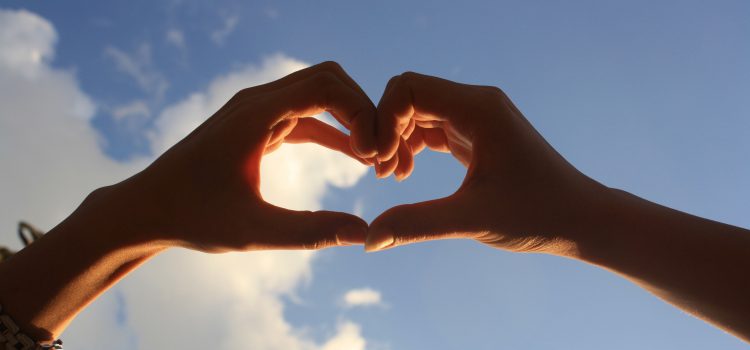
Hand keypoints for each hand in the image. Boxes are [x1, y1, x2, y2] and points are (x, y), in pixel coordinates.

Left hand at [116, 62, 376, 252]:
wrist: (147, 209)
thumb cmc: (193, 218)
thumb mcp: (255, 231)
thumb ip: (311, 232)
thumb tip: (363, 234)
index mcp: (255, 115)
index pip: (326, 86)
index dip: (361, 112)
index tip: (375, 153)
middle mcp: (257, 101)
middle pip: (328, 79)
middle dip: (362, 109)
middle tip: (382, 152)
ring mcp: (256, 109)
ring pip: (319, 93)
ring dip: (349, 118)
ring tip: (375, 157)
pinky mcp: (256, 123)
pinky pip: (305, 114)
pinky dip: (332, 130)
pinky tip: (354, 155)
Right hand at [365, 72, 607, 253]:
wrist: (580, 219)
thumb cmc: (537, 215)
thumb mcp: (472, 219)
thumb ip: (416, 224)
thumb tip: (368, 239)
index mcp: (479, 108)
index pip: (407, 88)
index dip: (383, 119)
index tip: (380, 161)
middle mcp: (477, 103)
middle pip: (408, 95)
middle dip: (385, 129)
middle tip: (380, 171)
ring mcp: (477, 117)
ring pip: (416, 111)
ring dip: (396, 139)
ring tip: (392, 177)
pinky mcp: (476, 135)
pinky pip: (430, 127)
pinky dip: (411, 146)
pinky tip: (405, 175)